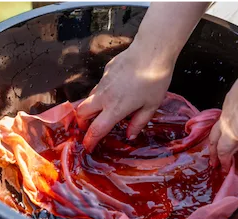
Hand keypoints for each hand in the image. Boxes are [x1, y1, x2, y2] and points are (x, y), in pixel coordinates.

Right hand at [75, 0, 209, 148]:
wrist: (152, 51)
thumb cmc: (155, 80)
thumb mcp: (151, 106)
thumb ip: (138, 122)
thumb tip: (129, 135)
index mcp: (115, 108)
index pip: (96, 129)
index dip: (90, 140)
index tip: (87, 147)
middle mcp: (104, 96)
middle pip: (82, 112)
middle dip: (82, 122)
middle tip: (90, 127)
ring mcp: (103, 81)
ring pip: (90, 97)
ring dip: (92, 107)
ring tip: (105, 110)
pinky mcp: (106, 70)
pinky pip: (100, 85)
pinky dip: (103, 92)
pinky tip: (119, 89)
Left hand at [208, 51, 237, 166]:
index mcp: (230, 101)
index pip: (224, 117)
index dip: (223, 127)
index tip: (222, 134)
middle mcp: (227, 116)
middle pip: (215, 135)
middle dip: (213, 147)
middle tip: (212, 159)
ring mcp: (234, 129)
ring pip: (224, 148)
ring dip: (224, 159)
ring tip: (225, 168)